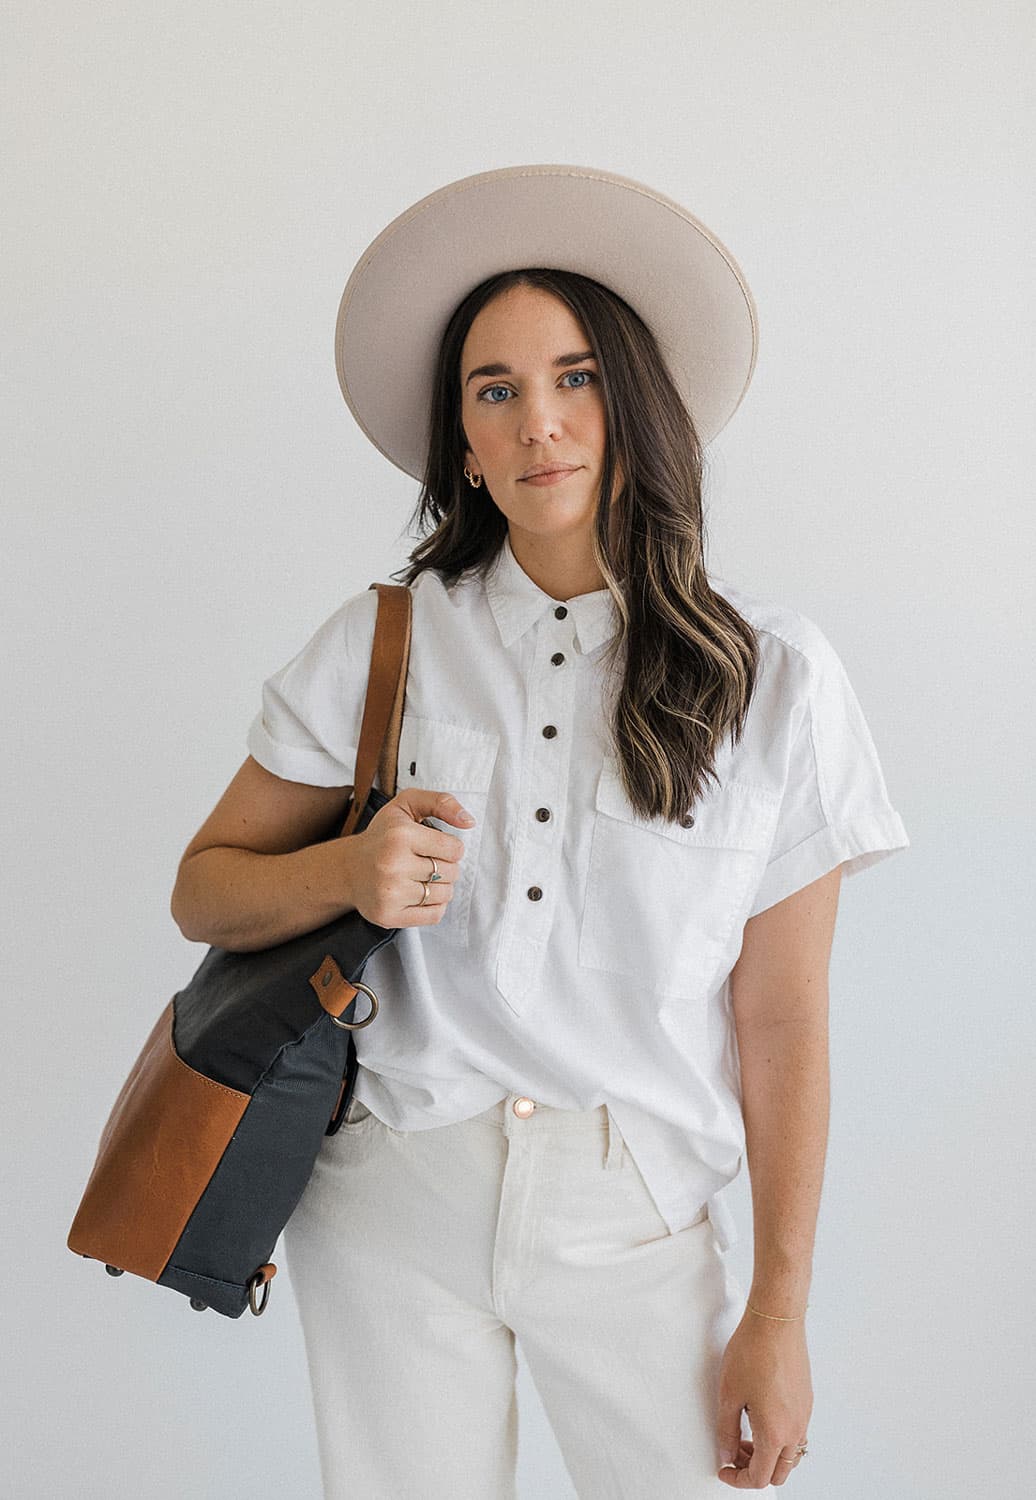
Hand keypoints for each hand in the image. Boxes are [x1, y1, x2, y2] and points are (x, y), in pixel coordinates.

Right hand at [349, 787, 475, 928]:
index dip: (450, 847)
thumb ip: (441, 802)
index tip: (434, 846)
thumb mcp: (407, 804)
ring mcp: (390, 893)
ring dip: (440, 886)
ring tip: (421, 877)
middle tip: (426, 861)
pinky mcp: (388, 915)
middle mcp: (393, 865)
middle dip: (445, 866)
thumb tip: (469, 821)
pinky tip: (419, 893)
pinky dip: (434, 905)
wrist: (349, 869)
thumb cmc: (384, 835)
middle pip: (451, 872)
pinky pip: (435, 915)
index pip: (454, 849)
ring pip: (445, 894)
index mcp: (400, 835)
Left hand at [715, 1315, 812, 1487]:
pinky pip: (796, 1434)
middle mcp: (795, 1430)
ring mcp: (804, 1415)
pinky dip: (778, 1438)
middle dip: (754, 1469)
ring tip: (744, 1434)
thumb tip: (726, 1453)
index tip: (724, 1469)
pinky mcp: (806, 1400)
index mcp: (775, 1434)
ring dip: (768, 1455)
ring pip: (790, 1455)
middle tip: (733, 1451)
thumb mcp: (729, 1394)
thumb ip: (726, 1430)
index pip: (759, 1478)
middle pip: (779, 1472)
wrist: (776, 1321)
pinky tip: (758, 1416)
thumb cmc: (751, 1352)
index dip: (738, 1479)